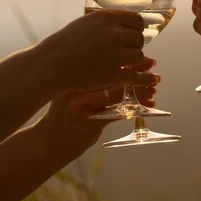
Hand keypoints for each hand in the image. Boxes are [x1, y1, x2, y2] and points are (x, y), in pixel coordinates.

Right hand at [36, 10, 157, 94]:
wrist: (51, 65)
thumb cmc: (65, 44)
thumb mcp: (85, 23)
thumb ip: (106, 23)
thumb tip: (124, 23)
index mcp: (107, 18)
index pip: (137, 20)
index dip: (136, 29)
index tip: (133, 36)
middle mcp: (114, 33)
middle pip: (139, 39)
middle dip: (133, 46)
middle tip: (123, 53)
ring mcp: (116, 54)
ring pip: (139, 56)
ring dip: (133, 62)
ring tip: (121, 64)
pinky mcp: (114, 74)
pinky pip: (137, 76)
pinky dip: (145, 79)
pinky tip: (150, 80)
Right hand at [42, 57, 157, 159]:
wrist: (47, 142)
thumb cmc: (62, 114)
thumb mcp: (70, 92)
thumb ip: (90, 80)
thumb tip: (120, 65)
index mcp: (72, 79)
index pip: (104, 64)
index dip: (126, 60)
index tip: (143, 58)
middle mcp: (76, 90)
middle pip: (112, 77)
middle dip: (136, 73)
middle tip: (153, 70)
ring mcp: (82, 108)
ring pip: (118, 95)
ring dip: (139, 92)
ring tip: (153, 88)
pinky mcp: (89, 124)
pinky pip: (118, 114)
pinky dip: (136, 109)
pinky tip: (148, 106)